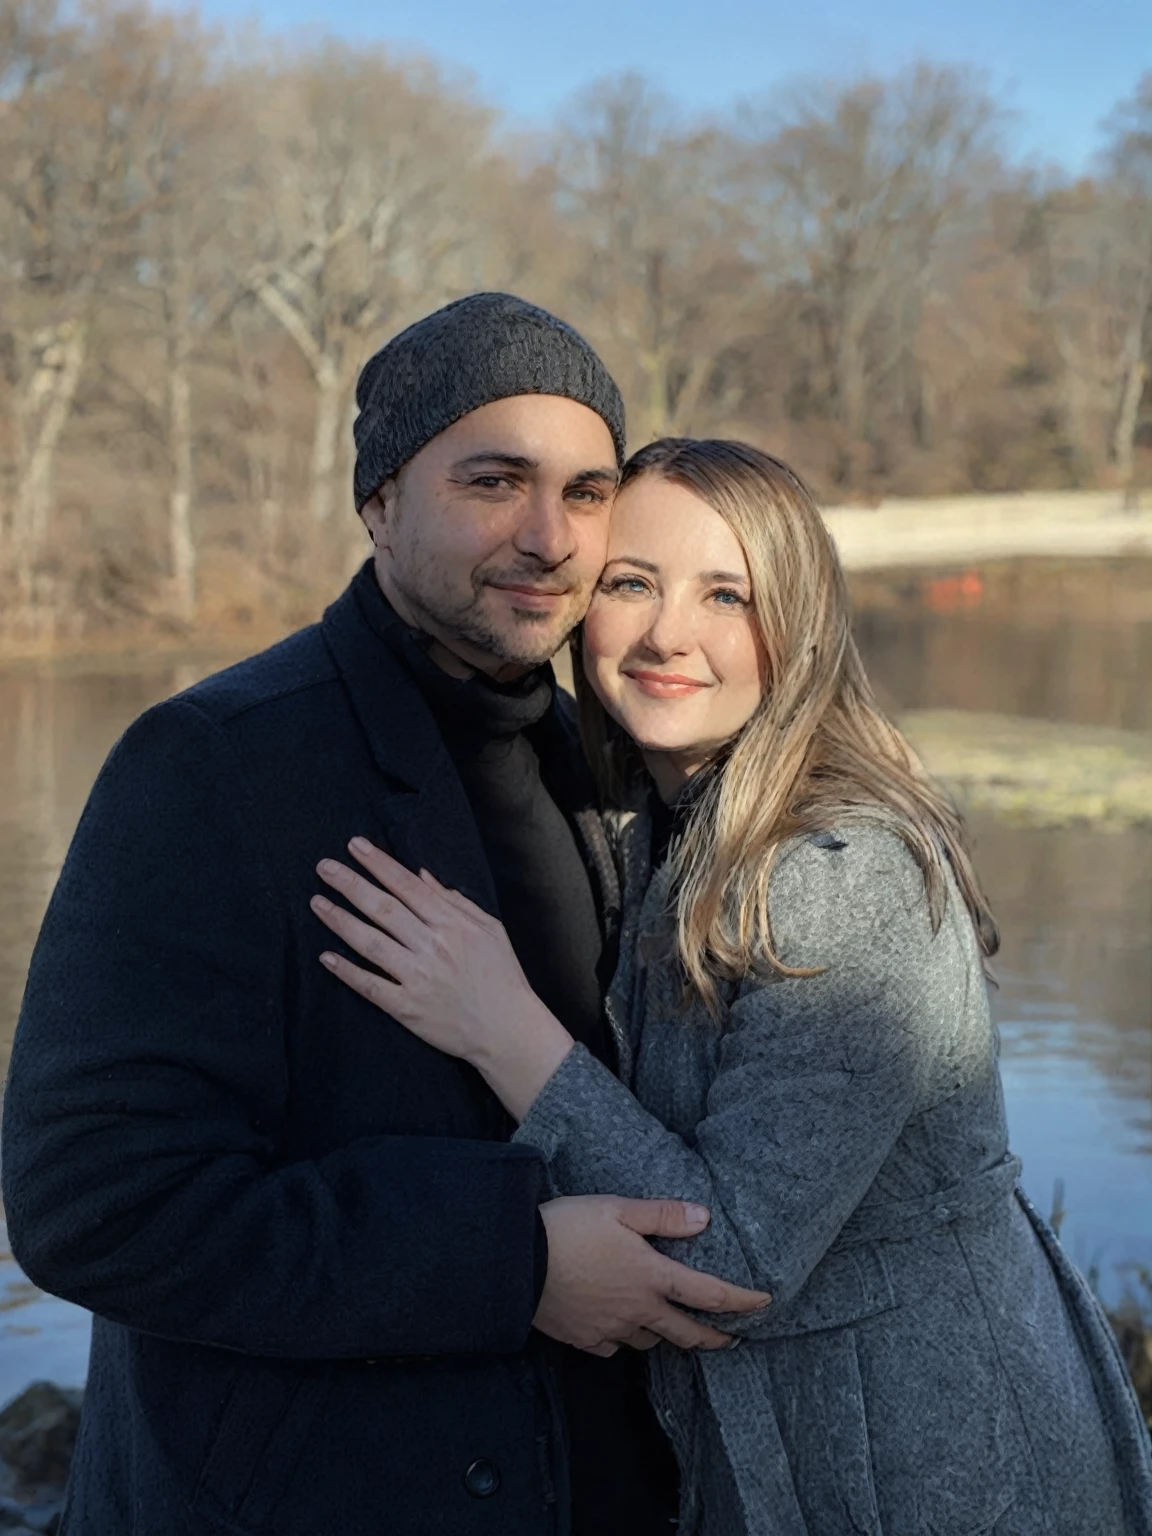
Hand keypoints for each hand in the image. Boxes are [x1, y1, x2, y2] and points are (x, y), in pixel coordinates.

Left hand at [311, 839, 573, 1117]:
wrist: (508, 1030)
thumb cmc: (502, 977)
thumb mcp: (490, 930)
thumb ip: (456, 902)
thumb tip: (422, 876)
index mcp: (453, 925)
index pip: (408, 886)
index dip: (380, 864)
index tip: (355, 846)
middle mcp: (433, 947)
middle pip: (384, 909)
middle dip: (351, 884)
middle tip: (325, 867)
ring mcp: (418, 978)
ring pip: (371, 943)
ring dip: (341, 921)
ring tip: (317, 902)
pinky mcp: (408, 1008)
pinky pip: (371, 986)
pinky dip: (347, 972)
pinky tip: (326, 957)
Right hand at [535, 1195, 771, 1356]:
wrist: (515, 1260)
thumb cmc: (568, 1227)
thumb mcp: (618, 1208)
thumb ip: (663, 1215)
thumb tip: (705, 1217)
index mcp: (651, 1276)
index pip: (709, 1294)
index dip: (742, 1301)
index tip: (764, 1303)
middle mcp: (637, 1309)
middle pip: (687, 1333)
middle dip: (716, 1338)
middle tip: (732, 1339)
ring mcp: (610, 1329)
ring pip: (650, 1341)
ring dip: (666, 1334)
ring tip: (670, 1324)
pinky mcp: (584, 1338)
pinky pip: (613, 1347)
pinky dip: (623, 1339)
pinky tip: (620, 1328)